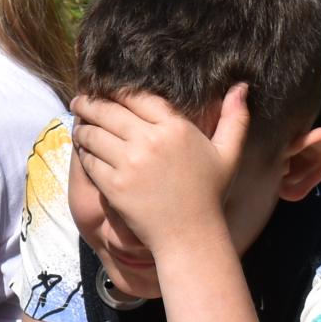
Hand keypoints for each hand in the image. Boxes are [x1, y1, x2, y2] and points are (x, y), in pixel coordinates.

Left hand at [70, 87, 244, 257]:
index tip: (105, 90)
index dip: (116, 91)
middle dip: (89, 104)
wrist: (189, 235)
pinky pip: (90, 160)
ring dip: (82, 127)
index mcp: (176, 128)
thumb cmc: (209, 194)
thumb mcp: (228, 153)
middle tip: (79, 101)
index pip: (137, 97)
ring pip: (94, 134)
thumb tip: (242, 86)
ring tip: (78, 124)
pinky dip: (83, 152)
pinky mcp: (114, 184)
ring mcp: (129, 163)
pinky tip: (82, 148)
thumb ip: (235, 118)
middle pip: (109, 111)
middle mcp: (150, 141)